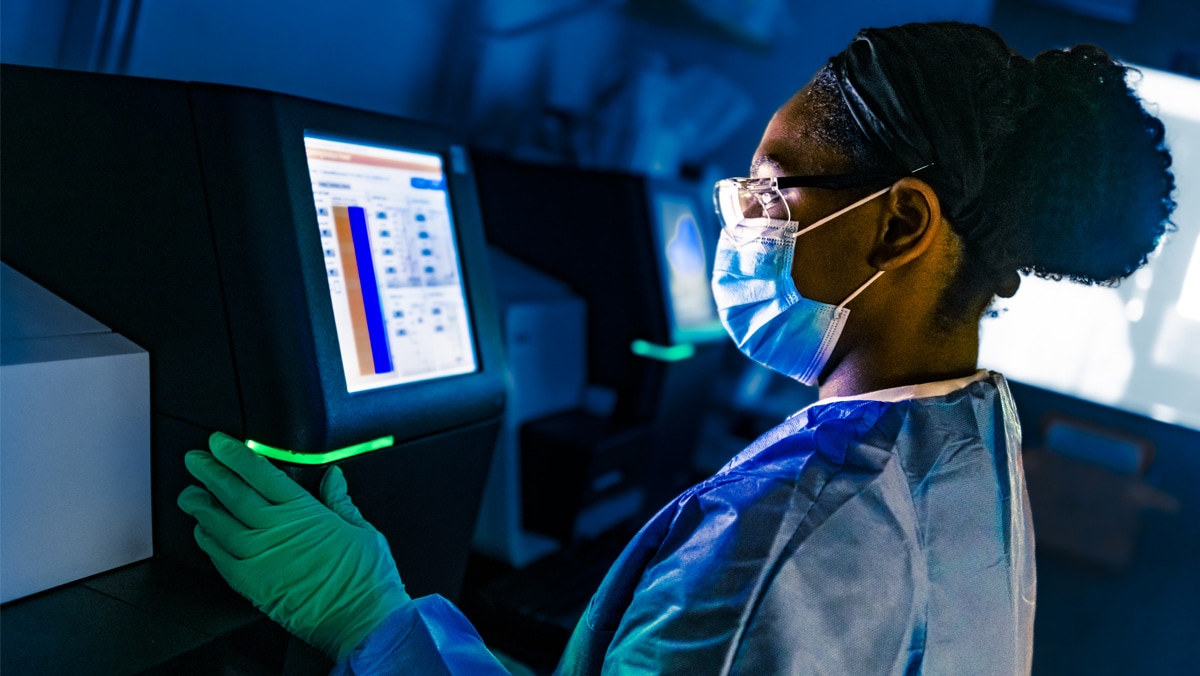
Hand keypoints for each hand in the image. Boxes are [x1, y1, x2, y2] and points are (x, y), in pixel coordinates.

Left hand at [178, 432, 410, 660]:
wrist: (360, 620)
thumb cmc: (365, 579)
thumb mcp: (363, 529)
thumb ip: (341, 501)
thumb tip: (334, 477)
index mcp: (303, 511)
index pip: (260, 473)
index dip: (235, 455)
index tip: (220, 443)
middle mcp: (275, 530)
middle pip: (232, 493)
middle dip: (209, 472)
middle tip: (194, 459)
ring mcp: (259, 557)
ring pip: (218, 523)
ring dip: (200, 505)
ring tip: (189, 493)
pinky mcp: (251, 583)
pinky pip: (219, 557)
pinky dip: (206, 540)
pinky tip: (201, 531)